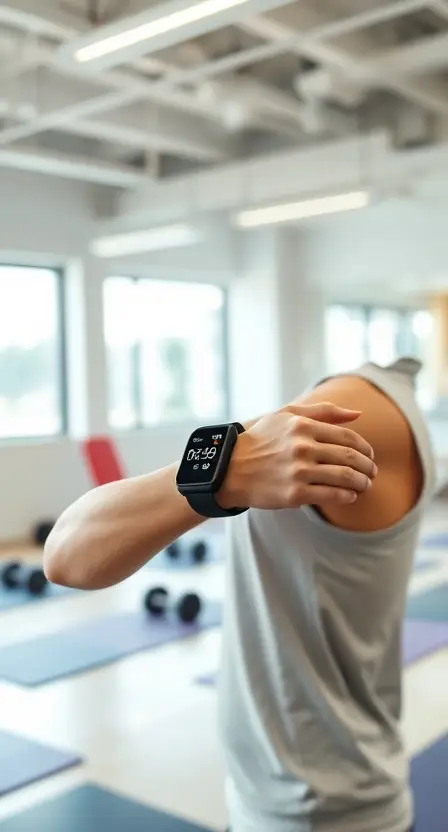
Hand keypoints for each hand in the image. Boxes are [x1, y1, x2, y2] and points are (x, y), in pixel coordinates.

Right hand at [218, 402, 376, 510]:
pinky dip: (347, 496)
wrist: (229, 468)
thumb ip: (323, 411)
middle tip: (372, 473)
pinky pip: (331, 495)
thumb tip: (358, 413)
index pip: (348, 437)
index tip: (369, 456)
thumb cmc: (260, 439)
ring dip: (362, 483)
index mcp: (303, 426)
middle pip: (351, 457)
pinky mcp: (294, 494)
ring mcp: (298, 471)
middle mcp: (302, 447)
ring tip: (365, 486)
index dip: (365, 448)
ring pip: (345, 478)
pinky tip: (350, 496)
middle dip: (368, 467)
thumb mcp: (286, 415)